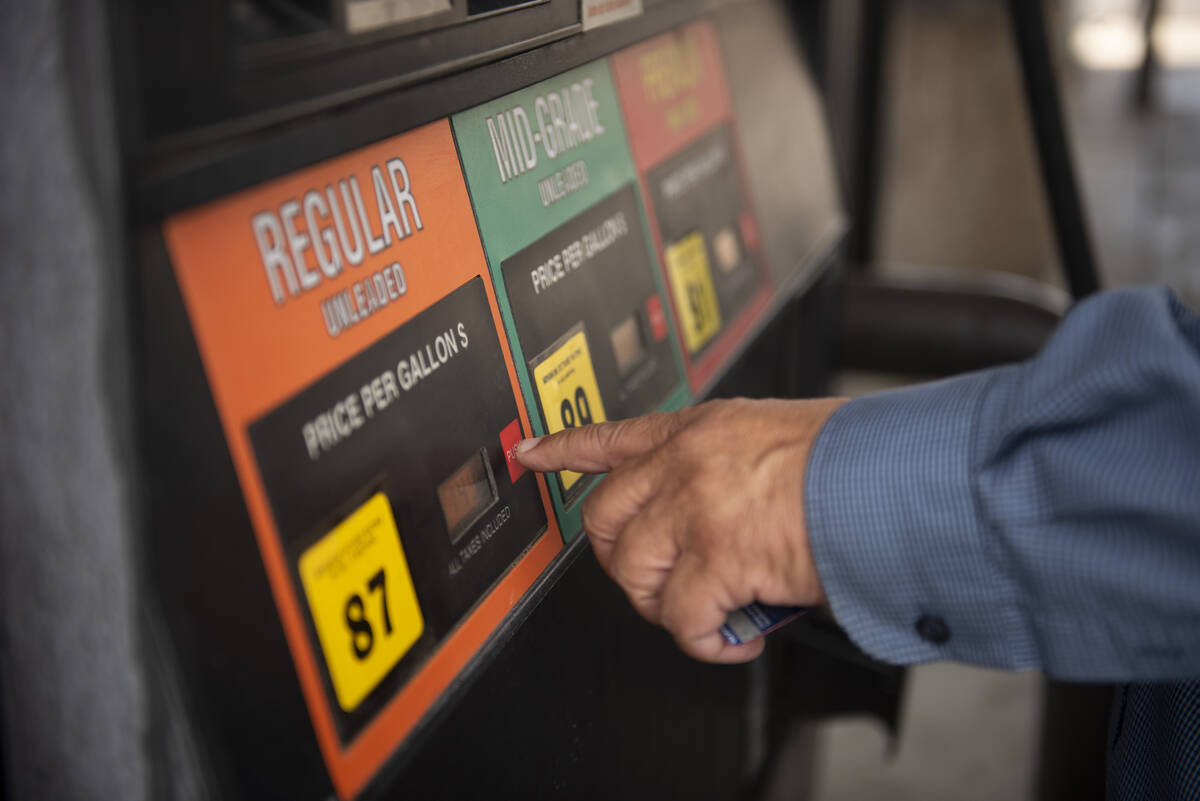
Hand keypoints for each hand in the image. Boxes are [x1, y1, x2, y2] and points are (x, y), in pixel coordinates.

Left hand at [516, 397, 845, 662]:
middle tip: (657, 578)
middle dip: (621, 558)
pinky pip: (681, 617)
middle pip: (603, 516)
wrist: (891, 477)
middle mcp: (686, 462)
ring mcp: (696, 507)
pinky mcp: (717, 556)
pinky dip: (704, 641)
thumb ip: (733, 464)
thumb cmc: (855, 458)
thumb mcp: (779, 434)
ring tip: (706, 610)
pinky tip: (734, 639)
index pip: (613, 435)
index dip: (564, 449)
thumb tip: (724, 507)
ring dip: (665, 603)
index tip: (530, 454)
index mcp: (700, 429)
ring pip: (633, 571)